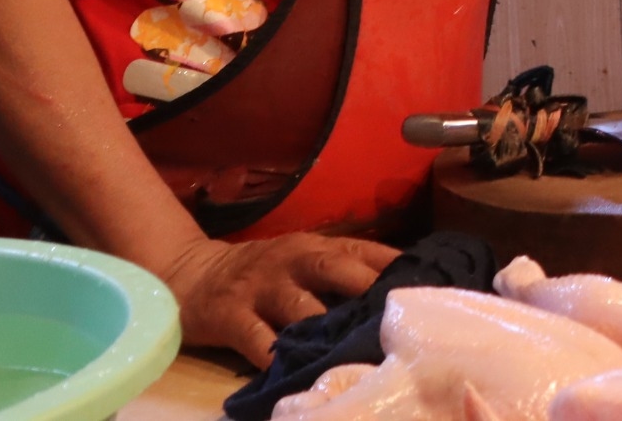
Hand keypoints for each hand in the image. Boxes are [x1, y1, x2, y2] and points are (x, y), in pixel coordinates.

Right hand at [157, 232, 396, 366]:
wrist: (191, 275)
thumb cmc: (263, 274)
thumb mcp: (304, 261)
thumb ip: (344, 273)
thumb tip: (400, 294)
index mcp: (317, 247)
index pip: (366, 251)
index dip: (398, 267)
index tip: (430, 288)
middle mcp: (293, 261)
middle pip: (337, 270)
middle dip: (369, 292)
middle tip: (398, 321)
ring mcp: (262, 288)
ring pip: (301, 309)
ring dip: (328, 333)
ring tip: (357, 356)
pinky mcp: (230, 315)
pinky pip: (256, 339)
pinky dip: (276, 357)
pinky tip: (296, 373)